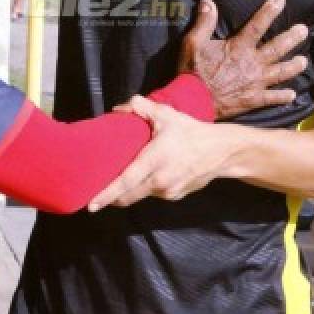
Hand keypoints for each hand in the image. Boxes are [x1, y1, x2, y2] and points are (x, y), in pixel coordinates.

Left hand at [89, 95, 232, 209]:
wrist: (222, 151)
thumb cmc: (192, 132)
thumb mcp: (166, 115)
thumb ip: (141, 108)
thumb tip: (120, 108)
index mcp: (154, 160)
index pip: (125, 182)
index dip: (106, 195)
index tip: (91, 205)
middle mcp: (160, 181)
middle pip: (128, 197)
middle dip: (112, 198)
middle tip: (99, 194)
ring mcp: (168, 192)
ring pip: (141, 194)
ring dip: (133, 189)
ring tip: (130, 175)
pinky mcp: (176, 196)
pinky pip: (155, 193)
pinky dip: (149, 187)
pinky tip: (153, 174)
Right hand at [179, 0, 308, 119]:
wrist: (193, 101)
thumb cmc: (192, 72)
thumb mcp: (192, 43)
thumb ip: (204, 23)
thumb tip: (208, 2)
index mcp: (238, 48)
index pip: (257, 25)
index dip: (269, 12)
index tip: (281, 1)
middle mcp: (252, 64)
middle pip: (277, 48)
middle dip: (292, 38)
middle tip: (304, 30)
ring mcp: (255, 83)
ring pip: (281, 72)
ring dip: (294, 66)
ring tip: (304, 61)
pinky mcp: (253, 100)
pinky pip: (272, 98)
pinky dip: (283, 97)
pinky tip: (292, 95)